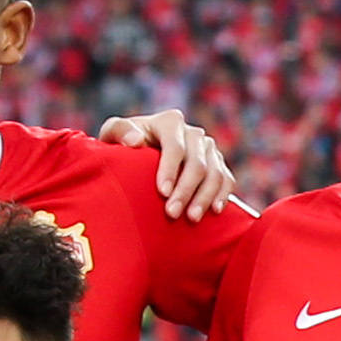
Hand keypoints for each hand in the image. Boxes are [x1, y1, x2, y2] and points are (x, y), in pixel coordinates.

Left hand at [95, 109, 236, 219]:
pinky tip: (214, 211)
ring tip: (192, 218)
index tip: (162, 193)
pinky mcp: (217, 164)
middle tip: (172, 214)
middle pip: (197, 163)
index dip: (170, 170)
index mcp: (170, 122)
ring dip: (204, 197)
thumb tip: (136, 141)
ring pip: (215, 173)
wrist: (139, 156)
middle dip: (186, 190)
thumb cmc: (123, 145)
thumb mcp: (113, 133)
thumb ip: (119, 131)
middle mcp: (193, 133)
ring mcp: (208, 149)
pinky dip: (222, 195)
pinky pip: (227, 180)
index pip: (175, 146)